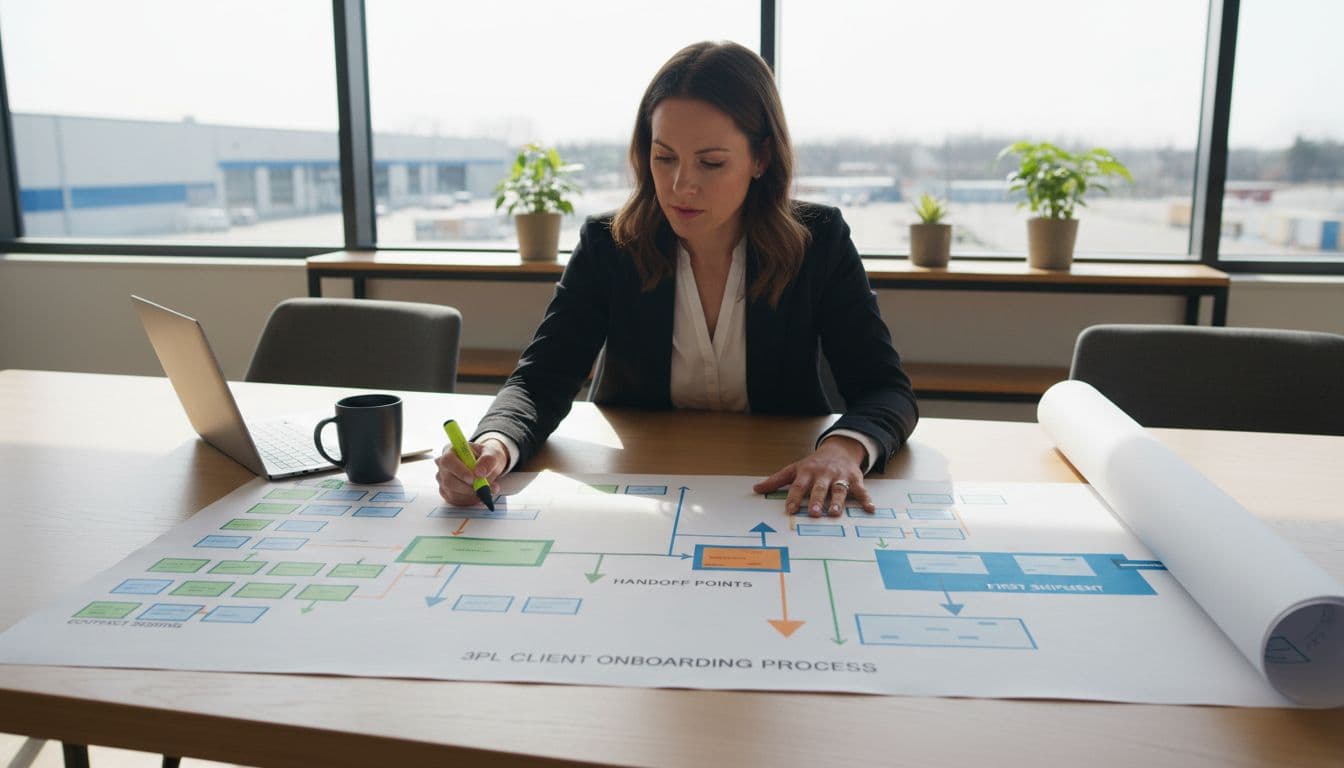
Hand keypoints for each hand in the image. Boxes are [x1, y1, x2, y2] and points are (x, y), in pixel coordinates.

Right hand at [435, 438, 508, 505]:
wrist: (487, 467)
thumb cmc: (486, 457)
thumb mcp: (492, 454)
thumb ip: (488, 460)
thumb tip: (480, 472)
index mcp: (451, 451)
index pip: (448, 461)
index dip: (459, 471)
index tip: (473, 478)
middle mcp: (443, 466)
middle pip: (448, 480)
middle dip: (468, 487)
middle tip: (485, 488)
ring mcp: (443, 480)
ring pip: (452, 492)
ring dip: (472, 495)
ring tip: (488, 491)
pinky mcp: (447, 492)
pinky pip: (455, 500)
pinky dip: (469, 500)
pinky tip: (480, 496)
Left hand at [752, 435, 875, 517]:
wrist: (839, 449)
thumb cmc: (813, 464)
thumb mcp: (794, 469)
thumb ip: (776, 481)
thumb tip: (755, 489)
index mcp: (807, 472)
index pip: (798, 486)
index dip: (794, 498)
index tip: (789, 510)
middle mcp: (823, 474)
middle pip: (819, 488)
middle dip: (816, 500)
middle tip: (813, 513)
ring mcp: (840, 476)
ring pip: (838, 489)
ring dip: (837, 501)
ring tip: (834, 513)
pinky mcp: (855, 479)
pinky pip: (861, 490)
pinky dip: (866, 500)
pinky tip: (870, 509)